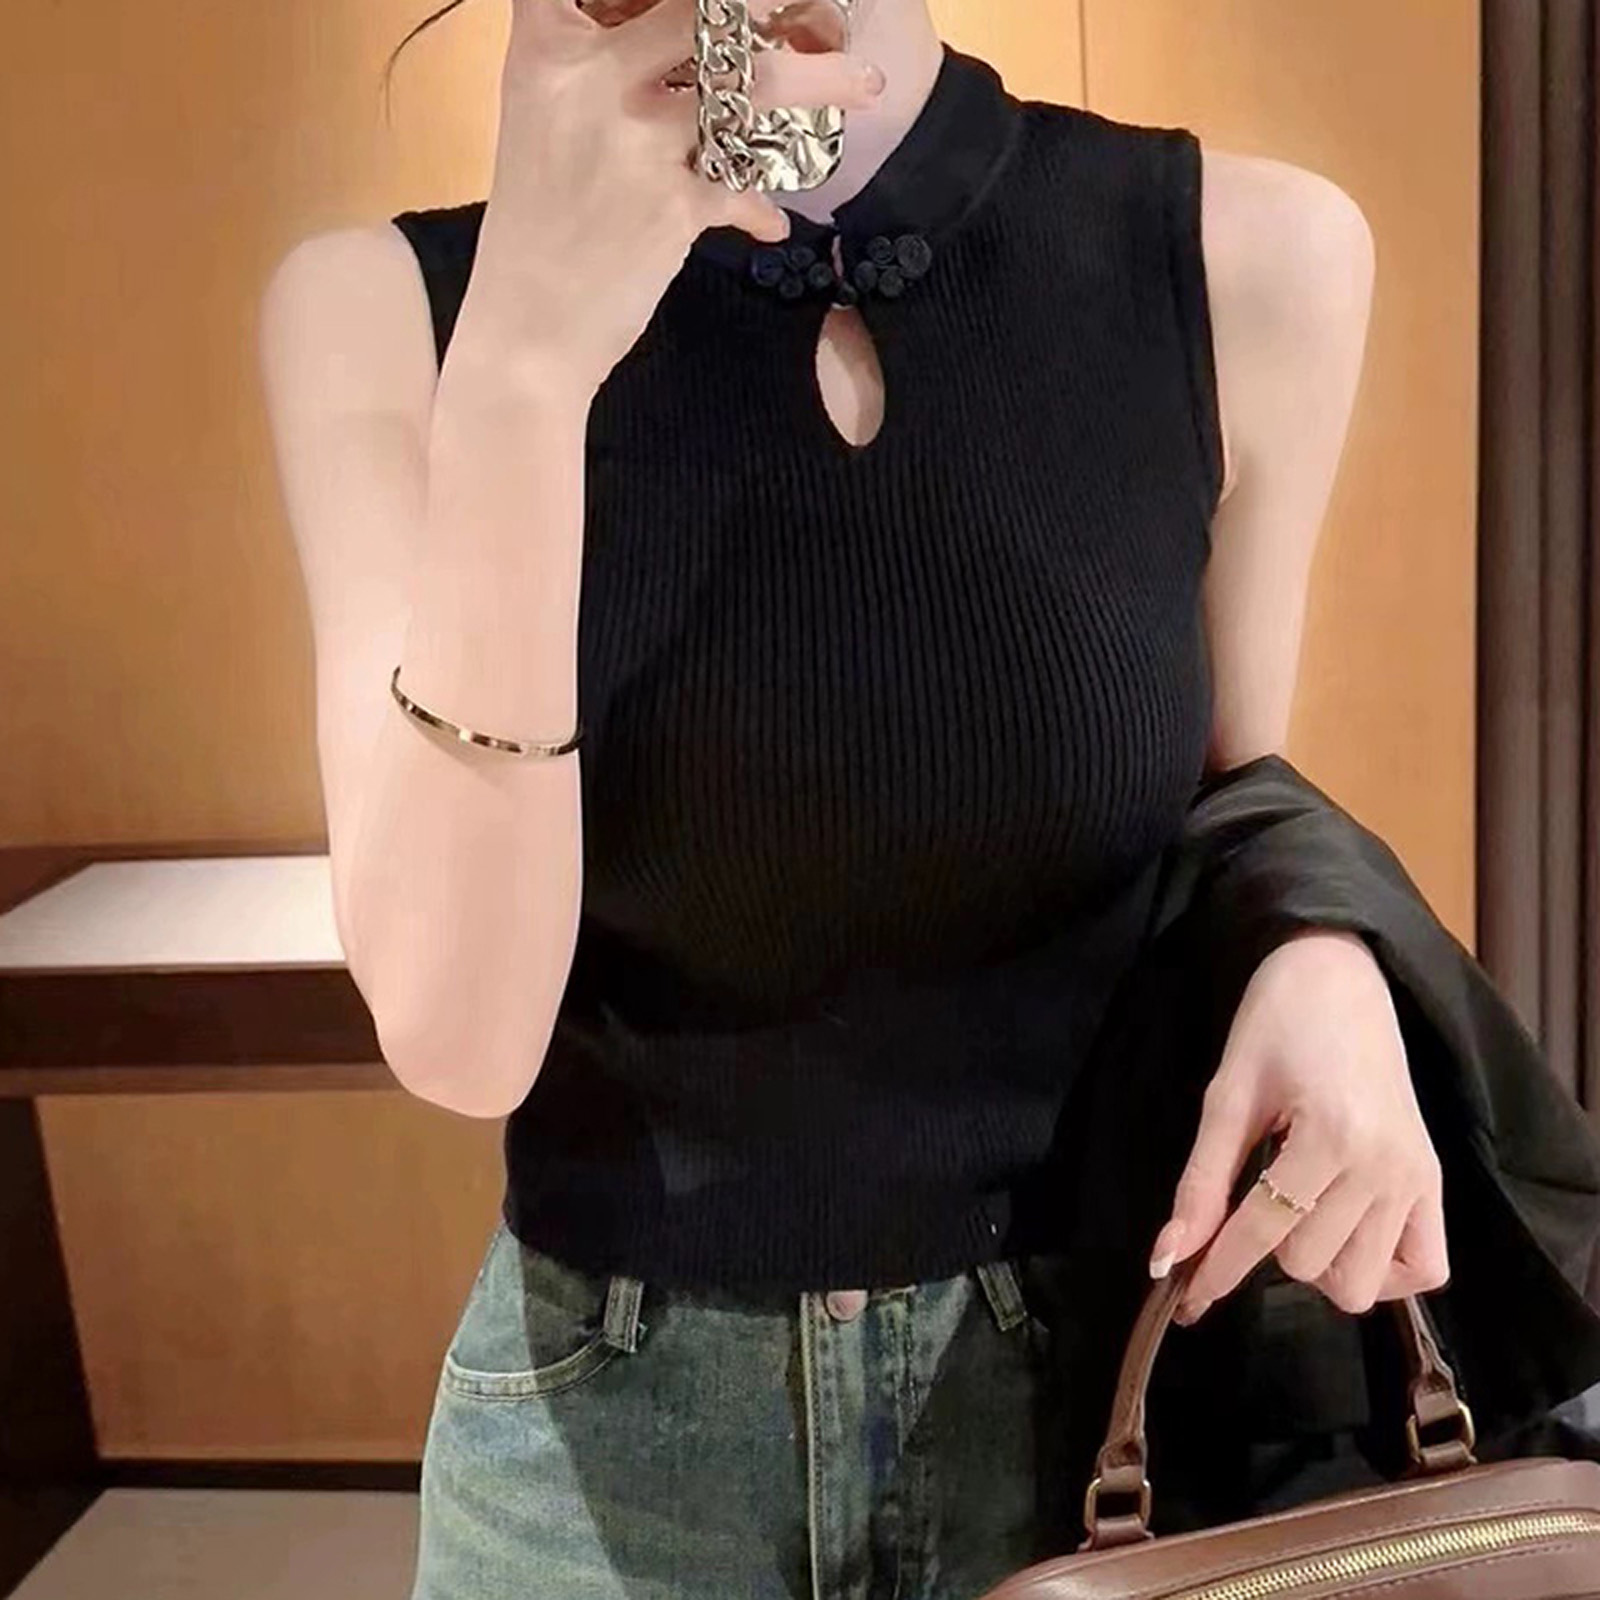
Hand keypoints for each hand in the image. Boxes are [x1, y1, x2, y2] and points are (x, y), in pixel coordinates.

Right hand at [477, 0, 885, 389]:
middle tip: (828, 18)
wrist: (526, 328)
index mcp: (547, 46)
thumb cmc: (537, 227)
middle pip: (705, 9)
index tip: (747, 4)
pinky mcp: (672, 205)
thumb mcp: (544, 119)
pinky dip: (764, 203)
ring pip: (751, 84)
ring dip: (820, 81)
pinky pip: (748, 181)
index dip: (701, 2)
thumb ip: (603, 65)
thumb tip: (697, 40)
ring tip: (865, 85)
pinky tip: (769, 222)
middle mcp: (591, 78)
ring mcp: (635, 140)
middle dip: (780, 5)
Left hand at [1149, 928, 1449, 1323]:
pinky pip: (1423, 1268)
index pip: (1262, 1233)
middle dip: (1266, 1246)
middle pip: (1309, 1265)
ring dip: (1318, 1261)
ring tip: (1298, 1208)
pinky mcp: (1436, 1181)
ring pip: (1360, 1281)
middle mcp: (1385, 1167)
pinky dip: (1382, 1271)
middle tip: (1254, 1195)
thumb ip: (1200, 1183)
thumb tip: (1168, 1257)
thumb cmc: (1275, 1024)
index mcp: (1331, 1137)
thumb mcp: (1226, 1097)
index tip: (1181, 1298)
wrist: (1338, 977)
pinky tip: (1345, 1235)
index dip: (1215, 1270)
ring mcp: (1417, 1178)